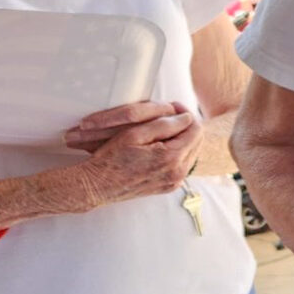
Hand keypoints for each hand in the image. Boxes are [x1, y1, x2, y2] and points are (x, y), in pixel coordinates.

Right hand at [64, 101, 201, 206]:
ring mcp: (174, 182)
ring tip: (165, 129)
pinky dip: (177, 152)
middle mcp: (178, 173)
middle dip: (187, 126)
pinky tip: (162, 145)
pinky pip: (182, 165)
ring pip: (191, 152)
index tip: (174, 106)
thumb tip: (187, 117)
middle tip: (171, 115)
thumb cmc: (111, 158)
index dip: (186, 114)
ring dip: (182, 139)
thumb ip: (165, 125)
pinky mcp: (168, 187)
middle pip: (197, 141)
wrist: (96, 186)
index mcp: (172, 158)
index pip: (195, 130)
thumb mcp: (135, 135)